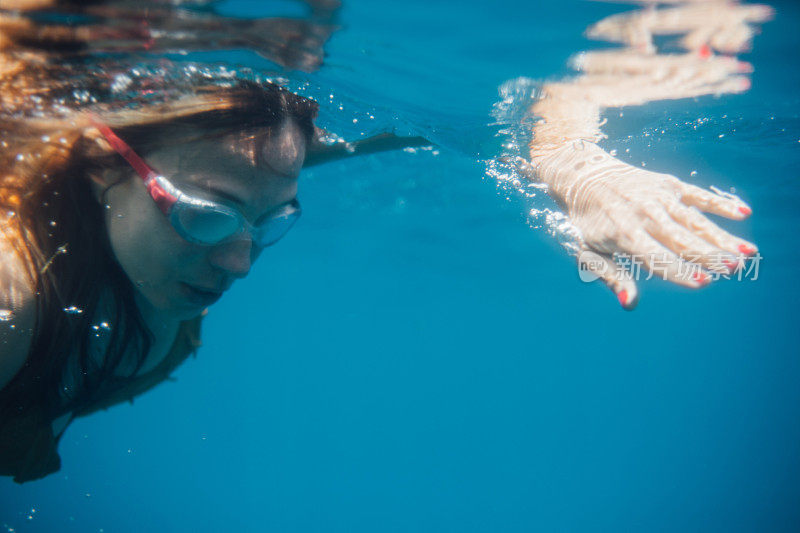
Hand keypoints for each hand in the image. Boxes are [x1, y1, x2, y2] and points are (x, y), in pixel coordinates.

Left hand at [535, 142, 756, 308]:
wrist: (582, 176)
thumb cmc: (585, 223)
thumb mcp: (587, 252)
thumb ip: (611, 276)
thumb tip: (630, 304)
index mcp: (624, 234)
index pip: (656, 257)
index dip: (679, 271)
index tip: (702, 283)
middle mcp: (643, 214)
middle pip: (681, 238)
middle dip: (708, 254)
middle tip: (735, 269)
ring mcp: (658, 197)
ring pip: (694, 219)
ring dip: (721, 236)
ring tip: (747, 253)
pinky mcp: (667, 184)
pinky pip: (697, 194)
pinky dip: (720, 203)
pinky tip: (743, 213)